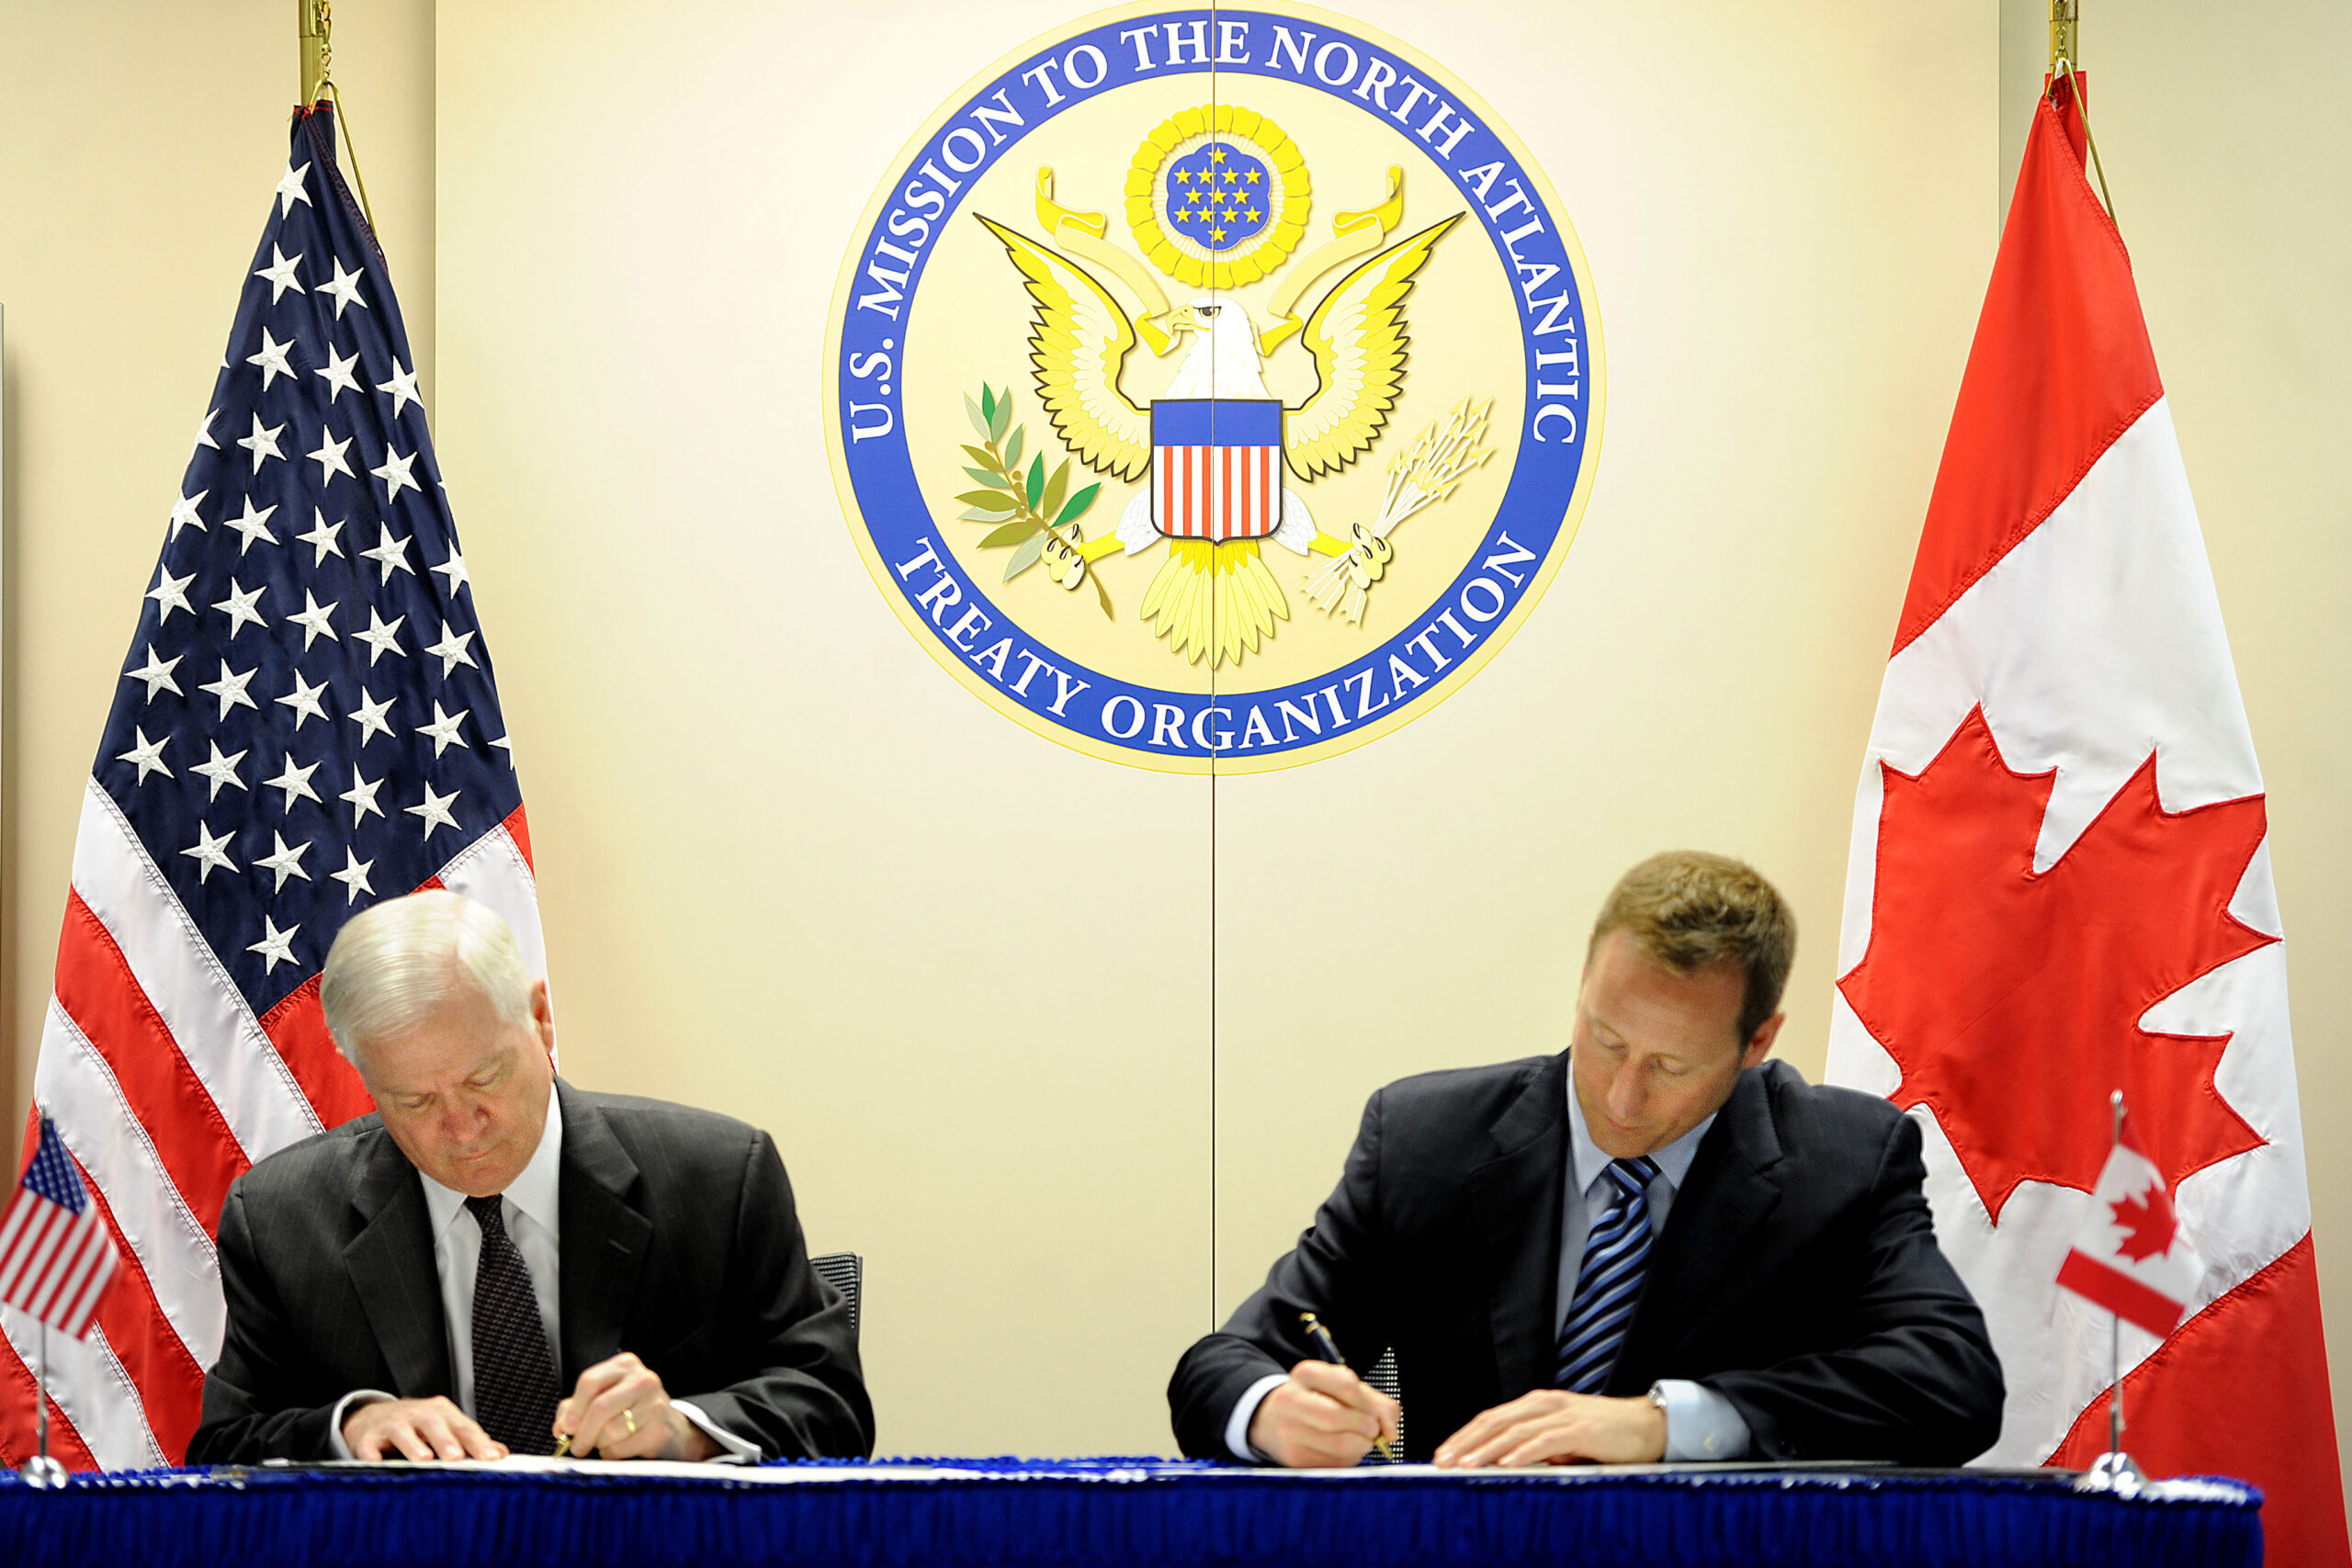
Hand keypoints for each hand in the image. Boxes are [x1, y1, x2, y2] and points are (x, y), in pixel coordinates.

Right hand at [343, 1395, 505, 1461]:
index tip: (492, 1458)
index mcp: (442, 1414)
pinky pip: (368, 1446)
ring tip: (423, 1459)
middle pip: (434, 1424)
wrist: (373, 1418)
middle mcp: (418, 1415)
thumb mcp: (445, 1428)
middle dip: (446, 1440)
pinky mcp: (366, 1437)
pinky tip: (377, 1464)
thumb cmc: (417, 1427)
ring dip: (413, 1445)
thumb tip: (500, 1454)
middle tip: (456, 1457)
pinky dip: (371, 1455)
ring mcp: (392, 1424)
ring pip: (403, 1431)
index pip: (464, 1427)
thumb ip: (470, 1441)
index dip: (478, 1443)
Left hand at [552, 1351, 717, 1460]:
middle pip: (600, 1407)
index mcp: (625, 1365)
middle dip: (582, 1433)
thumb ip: (573, 1409)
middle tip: (577, 1447)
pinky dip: (613, 1454)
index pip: (590, 1381)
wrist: (668, 1427)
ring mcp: (655, 1403)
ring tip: (605, 1442)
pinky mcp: (660, 1429)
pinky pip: (622, 1448)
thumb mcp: (601, 1399)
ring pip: (610, 1431)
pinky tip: (620, 1447)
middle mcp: (643, 1379)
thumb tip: (560, 1428)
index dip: (573, 1409)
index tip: (565, 1428)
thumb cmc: (627, 1411)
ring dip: (600, 1444)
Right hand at [1247, 1360, 1400, 1467]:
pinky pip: (1333, 1464)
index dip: (1370, 1404)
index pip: (1345, 1383)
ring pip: (1338, 1445)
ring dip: (1360, 1447)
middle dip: (1365, 1428)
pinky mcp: (1292, 1458)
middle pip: (1337, 1416)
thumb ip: (1376, 1404)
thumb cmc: (1319, 1401)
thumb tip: (1391, 1433)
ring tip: (1360, 1442)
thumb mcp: (1343, 1390)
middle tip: (1373, 1432)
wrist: (1272, 1419)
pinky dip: (1348, 1460)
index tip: (1380, 1418)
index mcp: (1306, 1373)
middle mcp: (1291, 1399)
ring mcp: (1288, 1430)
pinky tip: (1344, 1452)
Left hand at [1434, 1390, 1665, 1467]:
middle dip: (1466, 1442)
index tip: (1444, 1453)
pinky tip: (1507, 1463)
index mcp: (1538, 1404)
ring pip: (1515, 1430)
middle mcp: (1546, 1404)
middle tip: (1443, 1461)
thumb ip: (1537, 1448)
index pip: (1493, 1418)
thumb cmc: (1607, 1435)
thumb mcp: (1563, 1440)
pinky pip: (1546, 1440)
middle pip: (1496, 1421)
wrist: (1650, 1425)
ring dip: (1487, 1449)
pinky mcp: (1582, 1429)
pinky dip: (1524, 1451)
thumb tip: (1505, 1464)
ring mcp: (1563, 1414)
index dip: (1466, 1435)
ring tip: (1465, 1464)